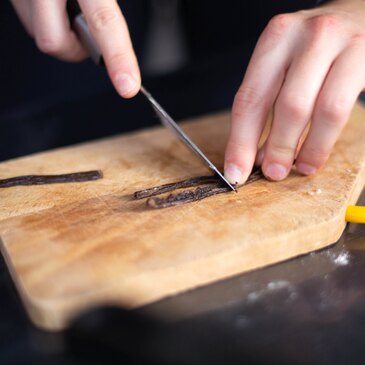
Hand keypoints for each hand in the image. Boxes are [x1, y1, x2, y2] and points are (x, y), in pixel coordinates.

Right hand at [11, 0, 140, 97]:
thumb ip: (104, 2)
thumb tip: (107, 25)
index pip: (103, 20)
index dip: (118, 57)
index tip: (128, 86)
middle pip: (53, 43)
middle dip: (74, 49)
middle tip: (87, 34)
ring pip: (38, 33)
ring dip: (60, 33)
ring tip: (68, 7)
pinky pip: (28, 17)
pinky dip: (46, 19)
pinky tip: (53, 3)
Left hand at [224, 0, 364, 184]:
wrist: (361, 13)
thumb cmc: (315, 48)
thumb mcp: (285, 64)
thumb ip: (269, 103)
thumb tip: (254, 153)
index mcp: (276, 39)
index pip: (250, 98)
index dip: (240, 141)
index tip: (235, 171)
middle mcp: (306, 37)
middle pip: (285, 105)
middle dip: (276, 148)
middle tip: (272, 173)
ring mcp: (340, 45)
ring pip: (316, 110)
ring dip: (302, 148)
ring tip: (296, 169)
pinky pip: (341, 109)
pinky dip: (324, 141)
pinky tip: (314, 157)